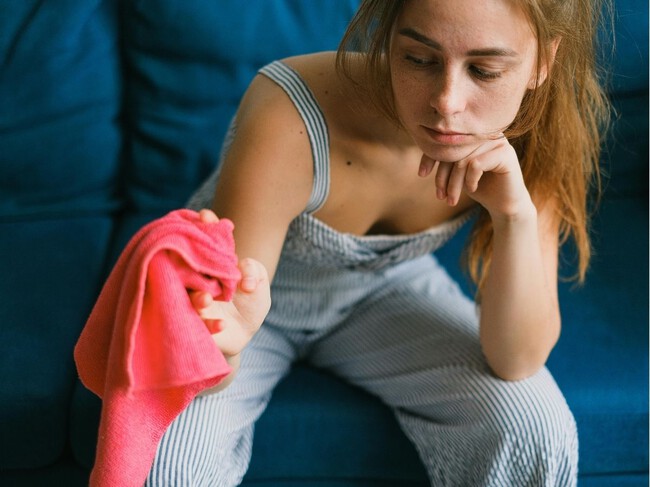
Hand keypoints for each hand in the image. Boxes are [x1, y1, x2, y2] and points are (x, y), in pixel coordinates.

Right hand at [190, 209, 270, 357]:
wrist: (241, 335)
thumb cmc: (249, 303)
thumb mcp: (258, 283)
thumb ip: (255, 271)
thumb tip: (244, 279)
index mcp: (210, 265)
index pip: (206, 242)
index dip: (205, 227)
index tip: (205, 216)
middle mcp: (196, 280)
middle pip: (187, 265)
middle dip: (191, 260)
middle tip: (203, 264)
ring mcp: (191, 303)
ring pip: (187, 297)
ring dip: (197, 298)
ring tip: (207, 299)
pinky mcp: (193, 326)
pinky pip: (197, 325)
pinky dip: (210, 325)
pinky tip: (222, 324)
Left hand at [418, 135, 533, 219]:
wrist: (504, 205)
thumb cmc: (478, 186)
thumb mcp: (456, 172)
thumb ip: (445, 157)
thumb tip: (424, 145)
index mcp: (472, 134)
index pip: (445, 140)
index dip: (430, 156)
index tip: (422, 174)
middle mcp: (485, 133)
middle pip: (452, 151)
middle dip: (442, 176)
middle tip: (440, 196)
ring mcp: (497, 142)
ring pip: (462, 160)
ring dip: (454, 184)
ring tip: (451, 199)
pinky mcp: (505, 154)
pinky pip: (475, 165)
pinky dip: (469, 180)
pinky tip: (472, 189)